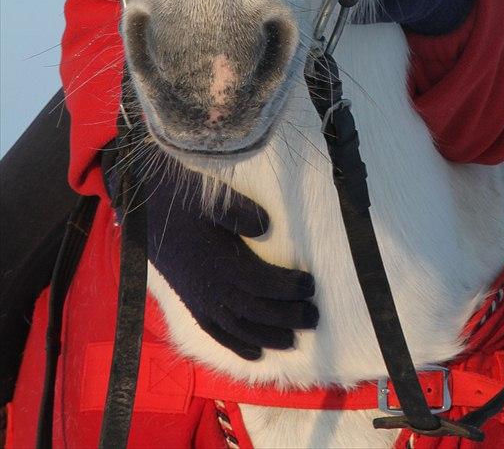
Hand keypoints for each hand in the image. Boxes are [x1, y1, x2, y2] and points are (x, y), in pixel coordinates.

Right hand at [103, 151, 317, 359]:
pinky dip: (236, 345)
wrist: (142, 205)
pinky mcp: (190, 300)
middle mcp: (210, 287)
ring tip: (293, 341)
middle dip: (287, 316)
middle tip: (313, 317)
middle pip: (256, 310)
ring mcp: (199, 297)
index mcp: (219, 262)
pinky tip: (254, 354)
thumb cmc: (180, 197)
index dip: (288, 287)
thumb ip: (240, 213)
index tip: (311, 284)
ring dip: (267, 336)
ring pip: (238, 326)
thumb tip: (267, 227)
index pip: (262, 283)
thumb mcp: (211, 198)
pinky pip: (215, 332)